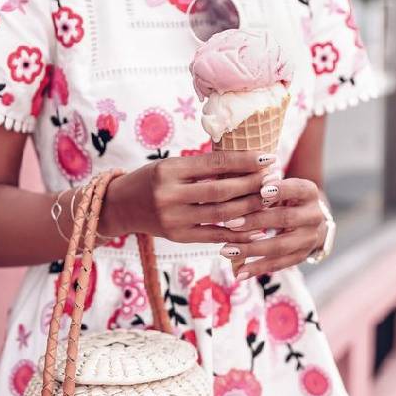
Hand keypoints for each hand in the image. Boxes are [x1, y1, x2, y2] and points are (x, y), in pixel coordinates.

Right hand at [99, 150, 276, 243]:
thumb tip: (248, 164)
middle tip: (275, 180)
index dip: (244, 161)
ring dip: (250, 207)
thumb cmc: (152, 181)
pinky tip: (258, 228)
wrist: (120, 207)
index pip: (214, 163)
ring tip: (270, 200)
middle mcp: (169, 194)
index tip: (268, 158)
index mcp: (169, 169)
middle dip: (252, 185)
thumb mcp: (171, 166)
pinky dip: (238, 233)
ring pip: (221, 213)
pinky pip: (214, 235)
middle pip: (221, 190)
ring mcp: (173, 218)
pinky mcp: (177, 237)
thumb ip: (202, 167)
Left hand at [219, 178, 327, 277]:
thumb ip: (262, 184)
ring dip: (251, 249)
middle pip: (285, 219)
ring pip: (280, 246)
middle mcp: (314, 216)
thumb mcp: (278, 185)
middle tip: (230, 223)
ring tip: (226, 251)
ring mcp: (309, 239)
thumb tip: (242, 182)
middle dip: (256, 221)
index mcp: (309, 192)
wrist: (308, 219)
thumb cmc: (283, 196)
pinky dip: (257, 268)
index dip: (281, 189)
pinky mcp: (301, 256)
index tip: (262, 190)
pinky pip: (278, 264)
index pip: (296, 189)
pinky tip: (239, 274)